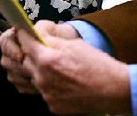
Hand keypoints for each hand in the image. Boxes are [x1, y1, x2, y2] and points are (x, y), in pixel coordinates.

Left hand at [14, 22, 131, 113]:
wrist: (112, 90)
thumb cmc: (98, 66)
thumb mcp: (75, 44)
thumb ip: (51, 38)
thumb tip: (38, 32)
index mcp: (47, 59)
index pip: (25, 42)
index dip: (24, 34)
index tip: (25, 32)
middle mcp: (42, 78)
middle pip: (24, 60)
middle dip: (31, 52)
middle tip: (43, 48)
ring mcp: (46, 94)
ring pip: (32, 77)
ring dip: (38, 70)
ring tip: (56, 66)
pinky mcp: (52, 105)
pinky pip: (42, 91)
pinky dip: (48, 84)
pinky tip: (62, 80)